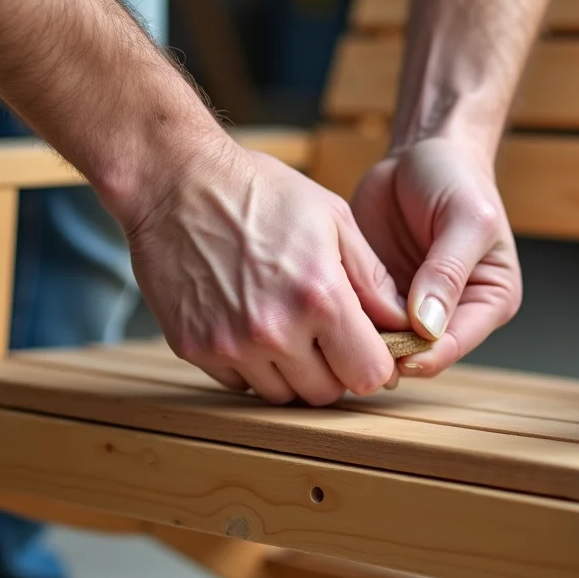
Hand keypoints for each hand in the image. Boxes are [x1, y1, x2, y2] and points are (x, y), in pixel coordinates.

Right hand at [125, 143, 409, 404]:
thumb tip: (404, 322)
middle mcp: (275, 330)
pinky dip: (249, 365)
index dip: (375, 363)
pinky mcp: (194, 349)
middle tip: (325, 335)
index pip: (368, 374)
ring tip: (285, 325)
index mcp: (319, 296)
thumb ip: (373, 278)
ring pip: (280, 396)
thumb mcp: (332, 218)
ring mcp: (230, 345)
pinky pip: (237, 384)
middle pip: (325, 393)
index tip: (368, 347)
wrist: (174, 181)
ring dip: (291, 371)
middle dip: (333, 369)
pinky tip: (247, 323)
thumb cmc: (259, 190)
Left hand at [351, 137, 521, 376]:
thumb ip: (448, 271)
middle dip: (389, 353)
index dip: (424, 355)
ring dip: (363, 340)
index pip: (456, 344)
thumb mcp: (465, 218)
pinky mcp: (381, 292)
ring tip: (336, 330)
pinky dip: (346, 318)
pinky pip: (362, 317)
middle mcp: (453, 312)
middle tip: (353, 345)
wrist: (421, 151)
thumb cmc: (456, 178)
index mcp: (489, 301)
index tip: (392, 355)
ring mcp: (413, 305)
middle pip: (420, 353)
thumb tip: (428, 326)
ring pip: (387, 342)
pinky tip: (326, 311)